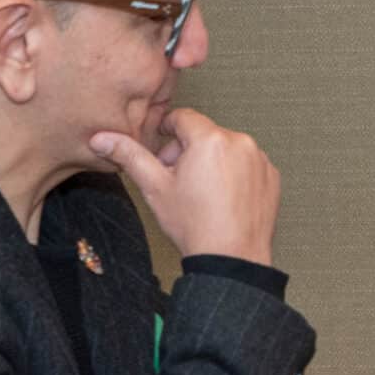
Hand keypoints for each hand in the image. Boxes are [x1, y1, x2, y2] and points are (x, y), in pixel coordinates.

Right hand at [90, 107, 280, 265]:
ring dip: (211, 161)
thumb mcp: (154, 187)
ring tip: (199, 191)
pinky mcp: (271, 176)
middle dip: (186, 150)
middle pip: (205, 134)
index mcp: (211, 139)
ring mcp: (260, 160)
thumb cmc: (194, 224)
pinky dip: (233, 174)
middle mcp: (241, 143)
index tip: (160, 145)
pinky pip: (247, 165)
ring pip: (227, 149)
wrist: (231, 257)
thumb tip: (102, 138)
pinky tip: (221, 198)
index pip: (183, 117)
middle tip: (174, 178)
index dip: (166, 130)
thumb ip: (129, 156)